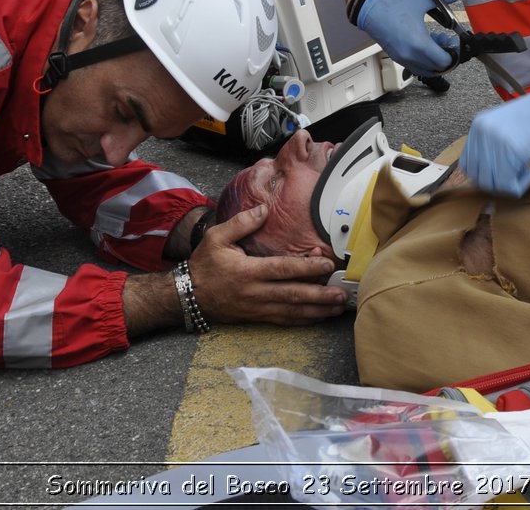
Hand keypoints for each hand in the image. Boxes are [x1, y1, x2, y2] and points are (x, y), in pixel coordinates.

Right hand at [187, 204, 347, 324]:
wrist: (186, 296)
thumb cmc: (204, 265)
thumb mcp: (216, 238)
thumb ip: (242, 223)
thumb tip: (264, 209)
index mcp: (248, 271)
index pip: (283, 270)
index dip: (307, 268)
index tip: (327, 265)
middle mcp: (255, 293)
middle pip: (294, 295)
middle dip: (320, 296)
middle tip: (342, 295)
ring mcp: (257, 308)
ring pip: (292, 312)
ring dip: (317, 311)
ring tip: (338, 308)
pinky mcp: (256, 317)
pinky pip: (283, 320)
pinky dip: (303, 320)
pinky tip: (318, 317)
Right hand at [354, 0, 462, 76]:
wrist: (369, 9)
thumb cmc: (393, 5)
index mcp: (419, 43)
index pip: (444, 61)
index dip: (454, 54)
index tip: (455, 43)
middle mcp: (411, 56)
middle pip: (438, 68)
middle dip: (446, 55)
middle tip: (447, 40)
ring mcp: (403, 59)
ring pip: (427, 70)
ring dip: (435, 59)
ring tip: (436, 41)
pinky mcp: (398, 58)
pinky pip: (417, 66)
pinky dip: (425, 60)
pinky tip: (425, 42)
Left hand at [462, 62, 529, 195]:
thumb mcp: (505, 126)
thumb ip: (492, 144)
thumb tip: (486, 172)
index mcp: (478, 126)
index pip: (468, 165)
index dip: (486, 176)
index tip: (504, 174)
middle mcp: (482, 133)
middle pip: (478, 177)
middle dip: (498, 183)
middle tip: (516, 175)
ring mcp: (495, 142)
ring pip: (492, 183)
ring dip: (509, 184)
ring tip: (524, 170)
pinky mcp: (511, 151)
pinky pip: (508, 184)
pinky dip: (519, 185)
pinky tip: (529, 171)